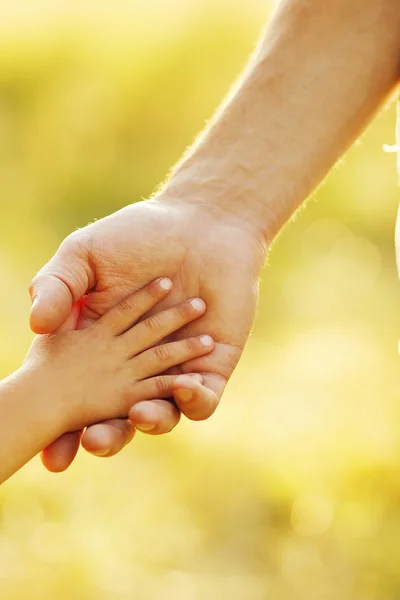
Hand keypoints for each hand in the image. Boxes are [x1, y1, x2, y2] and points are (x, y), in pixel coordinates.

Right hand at [30, 197, 265, 469]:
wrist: (201, 225)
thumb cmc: (138, 234)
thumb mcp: (83, 256)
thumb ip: (57, 287)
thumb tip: (36, 322)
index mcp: (102, 348)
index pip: (77, 396)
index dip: (64, 426)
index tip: (53, 449)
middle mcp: (136, 367)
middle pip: (118, 417)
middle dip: (106, 436)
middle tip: (94, 440)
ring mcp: (174, 370)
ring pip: (161, 414)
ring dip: (150, 420)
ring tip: (139, 414)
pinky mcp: (211, 368)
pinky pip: (202, 399)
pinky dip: (193, 400)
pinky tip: (183, 386)